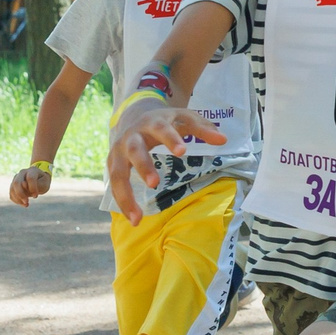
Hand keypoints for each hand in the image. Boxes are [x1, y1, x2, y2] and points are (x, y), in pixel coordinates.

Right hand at [9, 165, 52, 206]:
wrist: (39, 180)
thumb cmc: (42, 182)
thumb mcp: (44, 184)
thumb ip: (37, 184)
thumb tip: (23, 185)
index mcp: (32, 171)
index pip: (30, 178)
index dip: (32, 188)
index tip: (36, 196)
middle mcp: (22, 173)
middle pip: (17, 183)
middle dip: (21, 194)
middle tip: (27, 202)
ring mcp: (16, 178)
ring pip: (12, 188)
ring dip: (18, 199)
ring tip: (26, 204)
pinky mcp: (13, 185)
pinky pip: (11, 194)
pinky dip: (16, 200)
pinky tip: (23, 203)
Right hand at [106, 101, 222, 217]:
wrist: (134, 115)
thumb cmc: (164, 121)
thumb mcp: (184, 119)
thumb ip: (203, 128)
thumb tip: (223, 139)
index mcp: (151, 122)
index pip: (161, 128)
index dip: (170, 138)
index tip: (182, 151)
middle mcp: (131, 136)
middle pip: (134, 150)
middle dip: (143, 166)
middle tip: (154, 184)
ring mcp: (118, 151)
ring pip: (117, 173)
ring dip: (126, 195)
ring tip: (137, 218)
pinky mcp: (112, 164)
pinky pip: (114, 185)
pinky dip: (122, 202)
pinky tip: (133, 219)